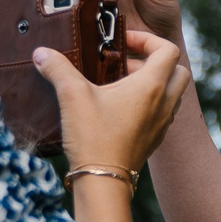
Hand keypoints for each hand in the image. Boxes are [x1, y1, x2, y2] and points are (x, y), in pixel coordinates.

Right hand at [34, 27, 189, 172]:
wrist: (103, 182)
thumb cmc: (93, 137)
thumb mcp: (72, 96)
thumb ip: (58, 68)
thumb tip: (41, 53)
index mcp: (151, 87)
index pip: (168, 50)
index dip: (148, 40)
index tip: (123, 43)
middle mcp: (164, 104)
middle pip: (178, 71)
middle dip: (156, 61)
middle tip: (125, 64)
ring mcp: (162, 124)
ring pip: (173, 93)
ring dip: (154, 83)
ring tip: (120, 85)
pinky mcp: (154, 140)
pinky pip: (163, 113)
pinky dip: (150, 104)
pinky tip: (120, 108)